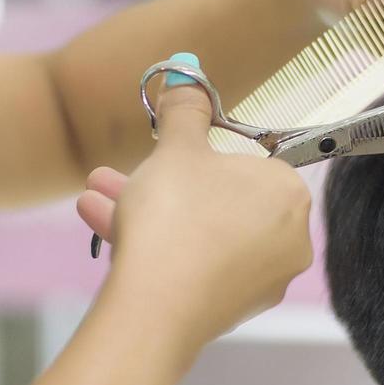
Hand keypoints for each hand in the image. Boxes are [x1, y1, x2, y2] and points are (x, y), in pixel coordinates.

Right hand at [78, 57, 313, 349]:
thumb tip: (188, 75)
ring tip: (93, 201)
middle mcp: (289, 239)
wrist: (156, 308)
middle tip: (114, 175)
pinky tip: (110, 236)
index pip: (246, 162)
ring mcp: (264, 280)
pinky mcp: (234, 310)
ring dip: (146, 212)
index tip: (162, 156)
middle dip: (159, 184)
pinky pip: (196, 267)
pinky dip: (160, 250)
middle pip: (218, 200)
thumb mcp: (176, 147)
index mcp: (289, 192)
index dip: (198, 157)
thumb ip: (185, 109)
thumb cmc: (174, 217)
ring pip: (200, 234)